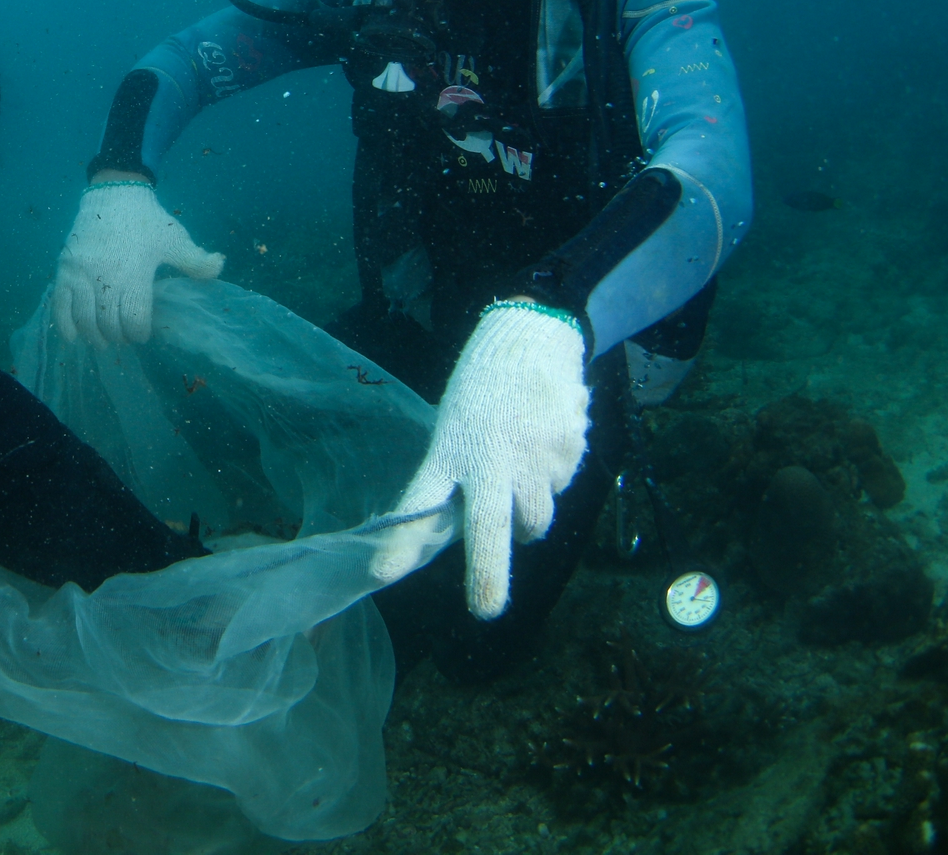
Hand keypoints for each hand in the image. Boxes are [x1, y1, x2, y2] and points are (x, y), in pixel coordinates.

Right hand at [52, 181, 223, 345]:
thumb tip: (220, 266)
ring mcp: (81, 273)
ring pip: (84, 318)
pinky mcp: (65, 269)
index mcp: (135, 273)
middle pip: (108, 323)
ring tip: (103, 341)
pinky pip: (59, 304)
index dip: (140, 333)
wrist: (114, 193)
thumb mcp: (175, 239)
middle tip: (124, 336)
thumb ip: (196, 260)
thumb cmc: (147, 220)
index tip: (143, 333)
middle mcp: (105, 276)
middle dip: (118, 336)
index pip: (134, 319)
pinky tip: (75, 337)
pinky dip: (66, 325)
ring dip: (94, 336)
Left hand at [371, 301, 590, 618]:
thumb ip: (459, 476)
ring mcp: (534, 457)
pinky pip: (561, 488)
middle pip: (488, 529)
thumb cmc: (482, 389)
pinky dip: (551, 479)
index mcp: (450, 449)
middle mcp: (491, 457)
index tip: (379, 574)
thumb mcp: (455, 425)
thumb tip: (463, 529)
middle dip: (487, 575)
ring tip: (518, 474)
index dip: (400, 543)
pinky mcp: (567, 451)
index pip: (419, 502)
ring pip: (535, 519)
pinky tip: (541, 443)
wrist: (533, 338)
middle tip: (485, 609)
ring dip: (528, 517)